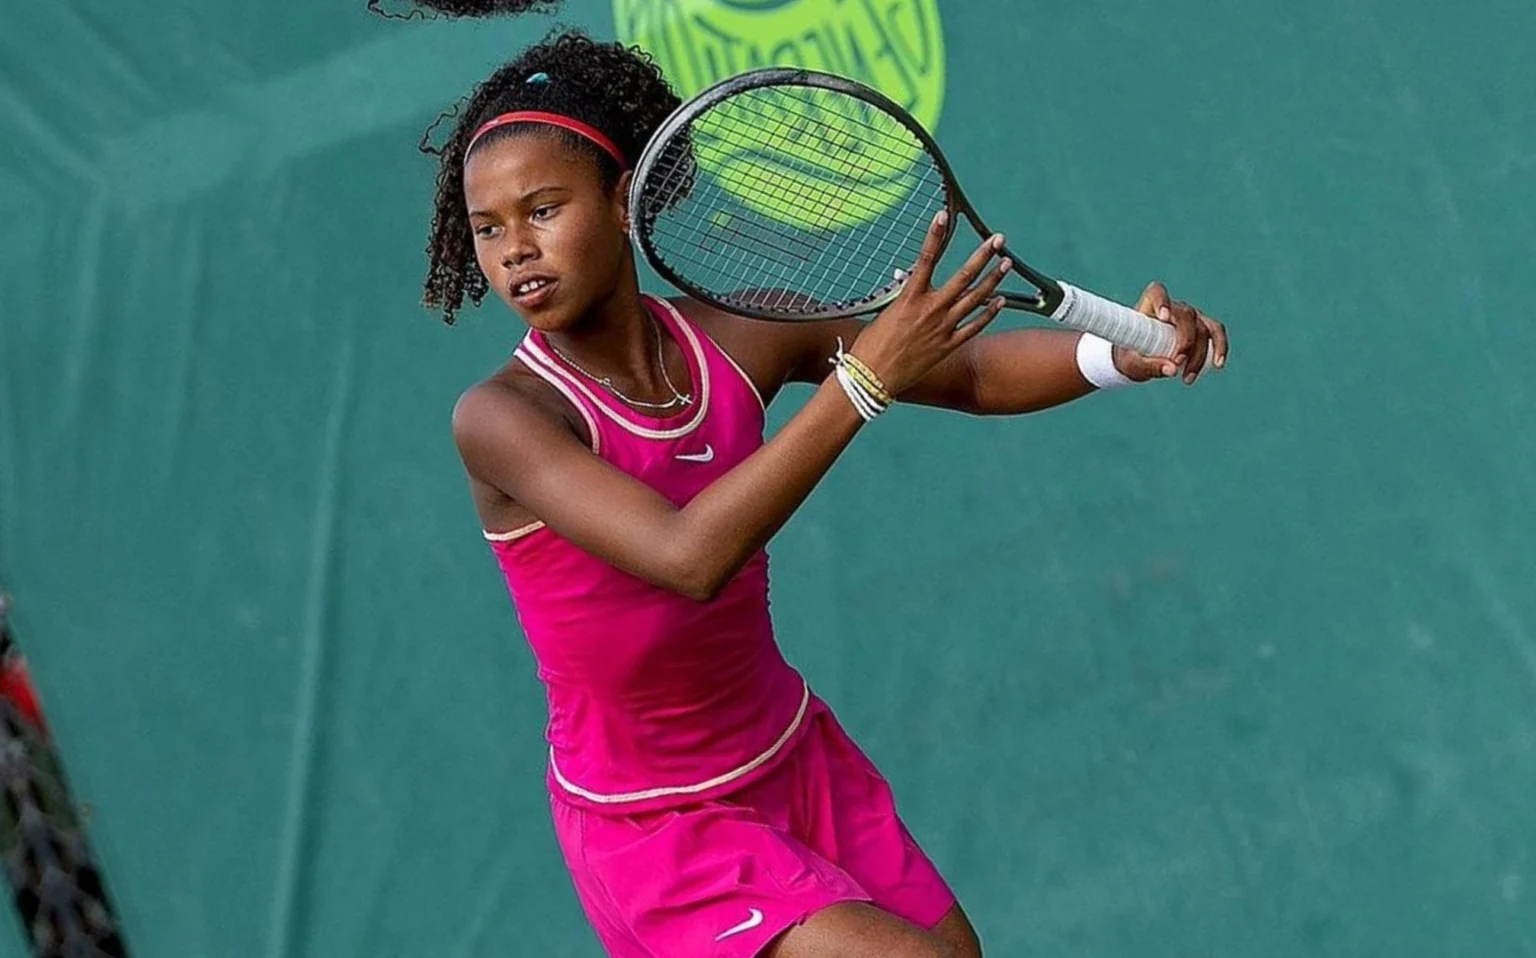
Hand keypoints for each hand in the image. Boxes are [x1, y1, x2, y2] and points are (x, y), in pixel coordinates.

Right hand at [852, 210, 1008, 394]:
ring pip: (974, 299)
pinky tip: (1001, 301)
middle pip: (963, 276)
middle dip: (982, 255)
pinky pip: (974, 327)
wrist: (871, 379)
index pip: (926, 258)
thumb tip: (906, 279)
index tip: (943, 214)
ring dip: (993, 279)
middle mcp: (930, 310)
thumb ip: (902, 295)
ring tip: (1006, 263)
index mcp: (909, 297)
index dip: (935, 234)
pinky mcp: (948, 346)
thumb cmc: (870, 345)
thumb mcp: (884, 313)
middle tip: (998, 239)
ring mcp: (942, 328)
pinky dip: (988, 313)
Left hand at [1112, 281, 1228, 384]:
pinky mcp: (1202, 328)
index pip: (1157, 293)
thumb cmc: (1130, 355)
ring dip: (1199, 354)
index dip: (1162, 302)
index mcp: (1149, 305)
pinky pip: (1215, 333)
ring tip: (1187, 378)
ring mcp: (1190, 316)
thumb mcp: (1131, 363)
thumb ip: (1148, 365)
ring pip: (1203, 328)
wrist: (1137, 359)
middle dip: (1185, 341)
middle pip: (1187, 316)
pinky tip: (1218, 365)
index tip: (1163, 317)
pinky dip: (1219, 348)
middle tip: (1176, 365)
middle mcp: (1173, 307)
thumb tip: (1172, 369)